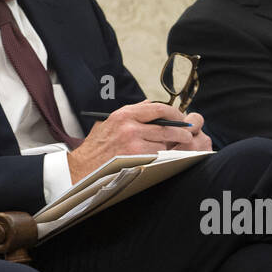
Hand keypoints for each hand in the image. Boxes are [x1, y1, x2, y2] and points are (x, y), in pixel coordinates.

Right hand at [67, 101, 211, 183]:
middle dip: (181, 131)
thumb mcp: (110, 122)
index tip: (181, 117)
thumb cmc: (97, 146)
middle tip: (188, 134)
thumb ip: (131, 112)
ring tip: (167, 149)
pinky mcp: (136, 158)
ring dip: (167, 147)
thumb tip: (149, 105)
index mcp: (124, 114)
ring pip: (163, 143)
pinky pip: (156, 156)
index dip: (174, 113)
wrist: (83, 167)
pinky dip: (159, 158)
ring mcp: (133, 143)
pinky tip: (157, 159)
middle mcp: (130, 126)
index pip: (157, 108)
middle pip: (166, 127)